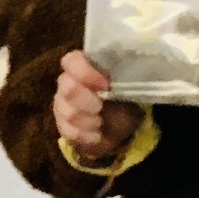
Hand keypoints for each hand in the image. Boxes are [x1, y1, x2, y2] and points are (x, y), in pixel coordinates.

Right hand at [53, 51, 141, 166]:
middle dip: (85, 100)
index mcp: (83, 68)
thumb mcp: (130, 88)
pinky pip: (68, 132)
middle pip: (67, 88)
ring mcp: (62, 105)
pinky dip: (86, 136)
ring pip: (66, 112)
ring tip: (99, 122)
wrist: (119, 129)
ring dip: (87, 120)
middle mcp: (68, 83)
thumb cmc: (123, 101)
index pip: (72, 61)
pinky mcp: (62, 126)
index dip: (85, 72)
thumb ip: (126, 78)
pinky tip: (96, 135)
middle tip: (100, 107)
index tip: (105, 84)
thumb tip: (136, 72)